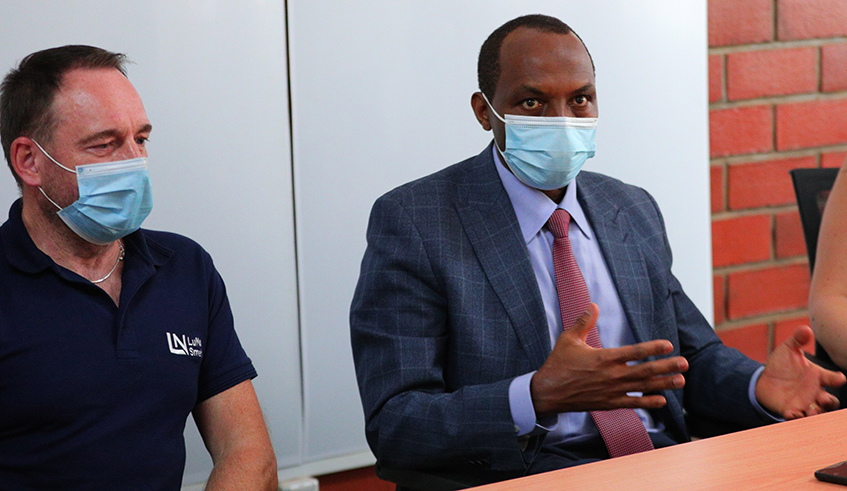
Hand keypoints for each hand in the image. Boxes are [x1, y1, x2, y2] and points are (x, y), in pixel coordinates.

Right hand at [530, 303, 687, 416]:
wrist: (548, 392)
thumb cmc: (558, 364)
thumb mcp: (568, 339)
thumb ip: (583, 322)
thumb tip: (593, 306)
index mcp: (604, 357)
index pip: (634, 352)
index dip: (652, 348)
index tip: (668, 345)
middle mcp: (612, 375)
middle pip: (645, 370)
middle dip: (666, 366)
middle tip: (684, 364)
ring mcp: (611, 391)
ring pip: (643, 387)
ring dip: (663, 384)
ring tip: (680, 381)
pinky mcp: (608, 403)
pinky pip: (632, 403)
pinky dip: (648, 403)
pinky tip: (662, 401)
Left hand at [755, 325, 845, 419]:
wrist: (765, 379)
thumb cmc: (782, 364)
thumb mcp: (788, 349)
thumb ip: (797, 339)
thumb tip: (805, 329)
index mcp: (817, 376)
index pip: (832, 378)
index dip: (837, 378)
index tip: (839, 378)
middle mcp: (814, 391)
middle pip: (831, 401)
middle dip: (830, 401)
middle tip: (823, 399)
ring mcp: (804, 402)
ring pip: (818, 412)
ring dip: (816, 414)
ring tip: (811, 412)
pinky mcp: (791, 410)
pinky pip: (797, 417)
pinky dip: (796, 418)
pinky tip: (792, 414)